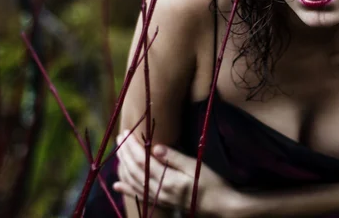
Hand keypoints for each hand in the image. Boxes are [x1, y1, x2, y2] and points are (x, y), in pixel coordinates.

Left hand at [113, 131, 242, 216]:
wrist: (221, 206)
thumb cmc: (212, 184)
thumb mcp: (196, 167)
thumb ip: (174, 158)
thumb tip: (155, 148)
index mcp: (168, 180)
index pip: (143, 161)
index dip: (132, 146)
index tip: (126, 132)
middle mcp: (159, 191)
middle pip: (135, 171)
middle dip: (125, 153)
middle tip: (119, 137)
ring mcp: (159, 199)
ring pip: (134, 182)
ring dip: (123, 167)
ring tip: (118, 153)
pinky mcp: (161, 203)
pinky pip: (139, 195)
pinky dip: (126, 189)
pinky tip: (117, 184)